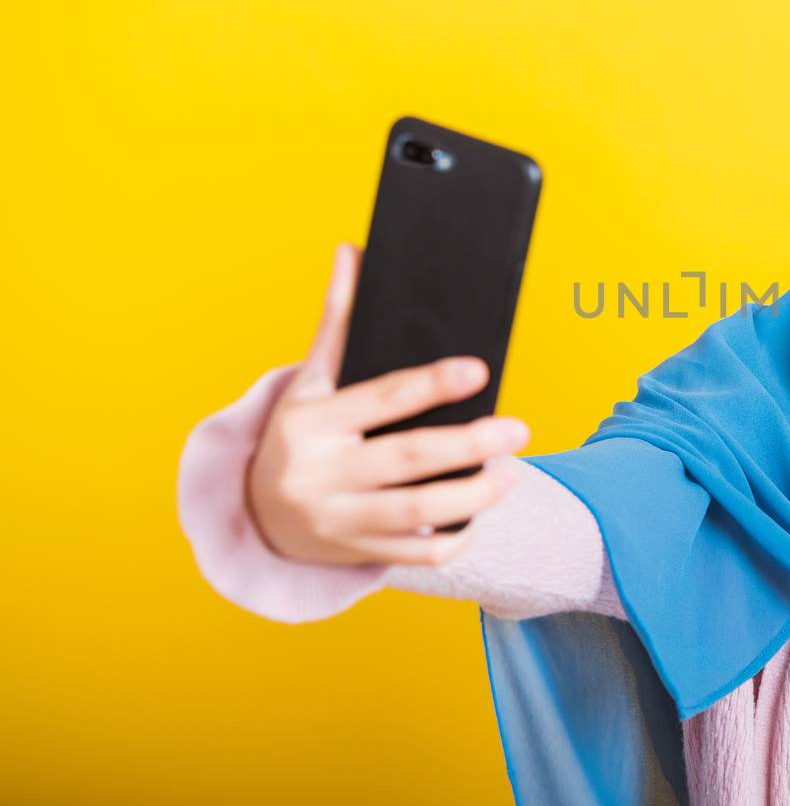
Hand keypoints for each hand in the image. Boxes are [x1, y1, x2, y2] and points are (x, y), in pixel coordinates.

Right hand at [244, 241, 530, 565]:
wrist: (256, 514)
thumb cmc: (299, 435)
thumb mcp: (309, 382)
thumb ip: (336, 321)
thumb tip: (352, 251)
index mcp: (310, 422)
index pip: (381, 397)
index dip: (433, 383)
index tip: (479, 370)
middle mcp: (319, 473)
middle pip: (408, 458)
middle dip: (470, 444)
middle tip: (518, 429)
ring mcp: (337, 520)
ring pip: (417, 511)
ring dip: (474, 493)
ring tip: (512, 470)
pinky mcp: (356, 554)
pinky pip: (416, 553)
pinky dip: (454, 537)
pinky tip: (482, 512)